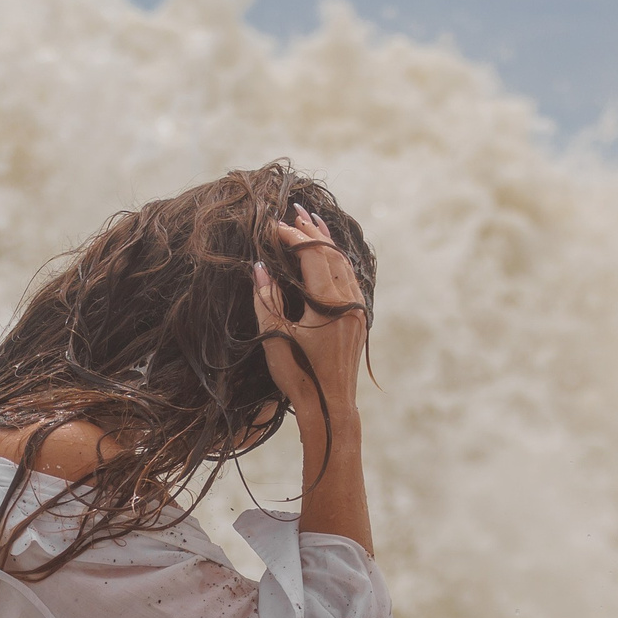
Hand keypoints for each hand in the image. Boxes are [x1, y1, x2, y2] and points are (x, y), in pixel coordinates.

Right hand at [252, 206, 366, 421]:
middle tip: (295, 211)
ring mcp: (357, 309)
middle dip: (312, 231)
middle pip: (332, 254)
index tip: (272, 226)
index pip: (312, 256)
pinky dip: (336, 261)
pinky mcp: (358, 318)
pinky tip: (328, 256)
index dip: (292, 238)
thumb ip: (266, 300)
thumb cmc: (299, 376)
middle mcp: (349, 301)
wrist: (331, 406)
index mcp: (329, 303)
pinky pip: (350, 279)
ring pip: (344, 264)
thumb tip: (259, 267)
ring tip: (312, 223)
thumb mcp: (275, 337)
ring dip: (327, 242)